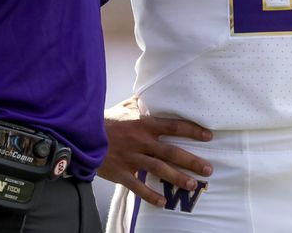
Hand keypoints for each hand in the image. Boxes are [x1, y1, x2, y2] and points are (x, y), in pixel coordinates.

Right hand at [98, 96, 212, 206]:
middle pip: (171, 151)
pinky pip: (137, 186)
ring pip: (158, 169)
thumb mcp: (126, 106)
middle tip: (208, 169)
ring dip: (177, 178)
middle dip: (191, 161)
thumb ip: (142, 101)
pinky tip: (163, 203)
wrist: (83, 134)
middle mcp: (141, 141)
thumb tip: (156, 89)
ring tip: (192, 185)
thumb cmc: (108, 119)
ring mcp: (131, 158)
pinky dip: (150, 196)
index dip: (192, 130)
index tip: (208, 136)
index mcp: (144, 123)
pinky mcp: (121, 172)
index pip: (174, 125)